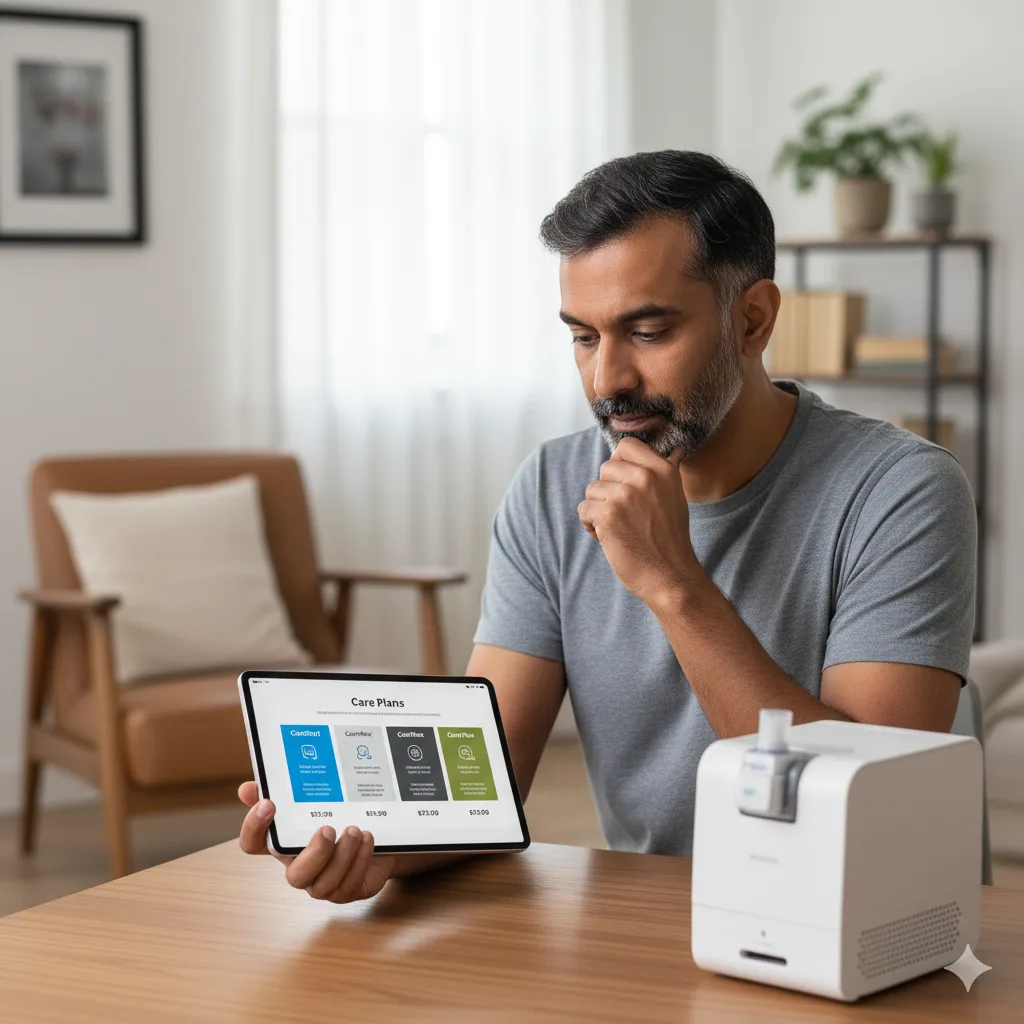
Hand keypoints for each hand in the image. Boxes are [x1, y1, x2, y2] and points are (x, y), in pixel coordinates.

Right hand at [237, 781, 396, 902]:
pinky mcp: (348, 889)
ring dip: (343, 856)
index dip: (253, 828)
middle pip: (295, 877)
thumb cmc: (338, 818)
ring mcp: (323, 882)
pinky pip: (350, 885)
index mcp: (285, 843)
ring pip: (325, 884)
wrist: (376, 834)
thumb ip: (283, 793)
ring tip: (355, 830)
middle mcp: (301, 866)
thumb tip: (248, 788)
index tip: (268, 804)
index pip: (253, 843)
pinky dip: (360, 861)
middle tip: (328, 828)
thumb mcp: (314, 802)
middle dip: (314, 854)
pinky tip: (367, 840)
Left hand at [577, 437, 699, 608]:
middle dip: (608, 491)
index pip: (626, 446)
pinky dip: (591, 525)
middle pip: (605, 468)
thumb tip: (673, 450)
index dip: (619, 464)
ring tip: (617, 528)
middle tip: (623, 514)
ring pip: (592, 489)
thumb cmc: (670, 540)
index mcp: (663, 470)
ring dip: (598, 510)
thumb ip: (664, 473)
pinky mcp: (608, 514)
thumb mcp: (676, 497)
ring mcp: (625, 495)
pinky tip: (608, 538)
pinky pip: (584, 509)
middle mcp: (645, 477)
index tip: (624, 485)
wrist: (671, 576)